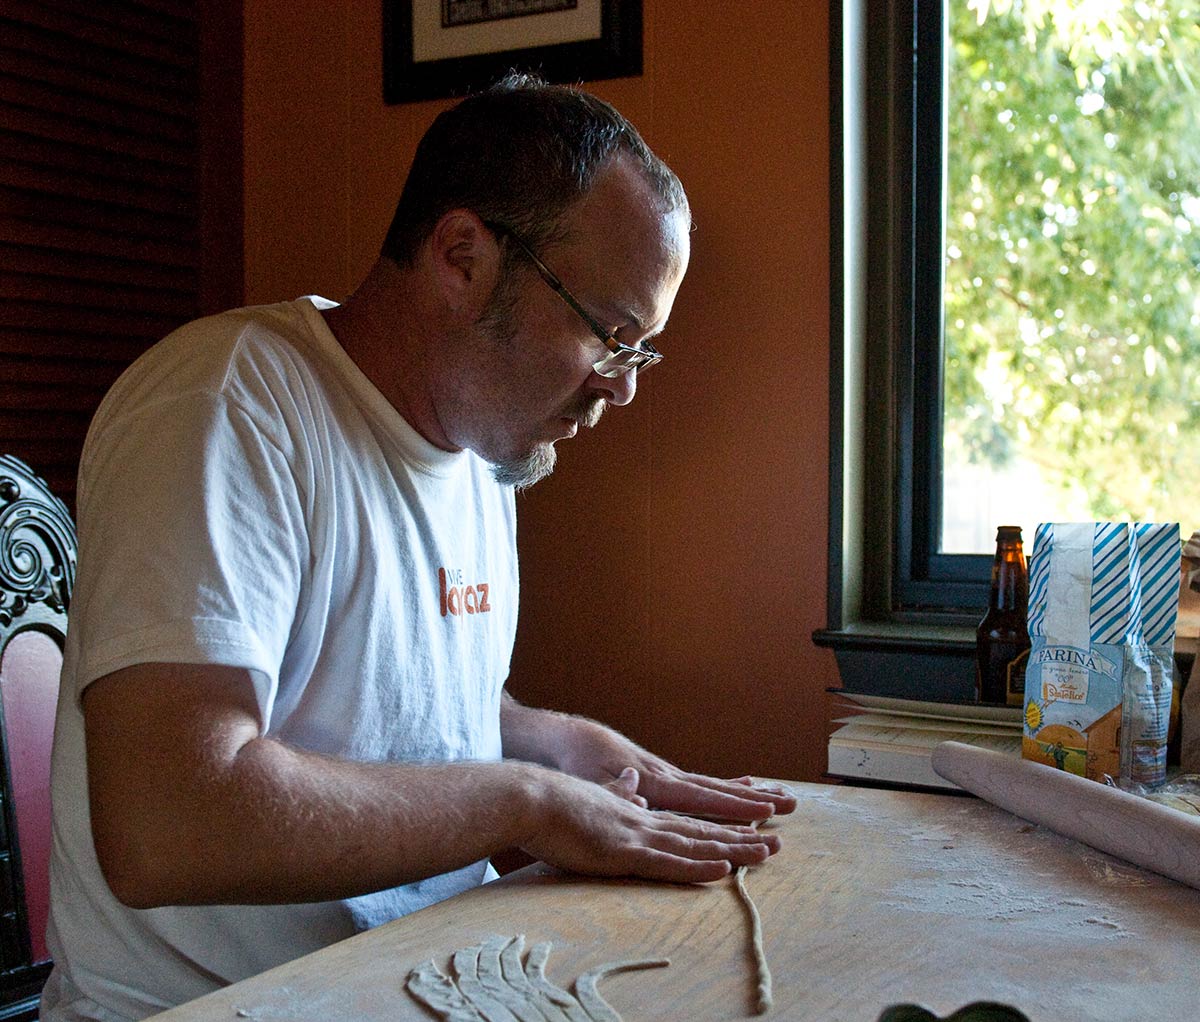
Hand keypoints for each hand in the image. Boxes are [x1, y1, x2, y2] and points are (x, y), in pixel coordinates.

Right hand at [519, 771, 780, 883]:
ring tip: (767, 851)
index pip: (688, 818)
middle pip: (702, 828)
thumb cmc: (553, 802)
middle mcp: (645, 817)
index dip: (721, 821)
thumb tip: (631, 784)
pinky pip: (667, 861)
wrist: (529, 795)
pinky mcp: (622, 849)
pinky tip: (722, 869)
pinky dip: (697, 865)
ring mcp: (636, 832)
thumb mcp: (593, 796)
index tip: (752, 823)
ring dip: (732, 847)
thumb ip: (616, 794)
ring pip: (694, 842)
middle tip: (778, 841)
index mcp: (638, 809)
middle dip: (741, 834)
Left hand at [556, 718, 797, 823]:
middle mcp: (669, 777)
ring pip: (715, 786)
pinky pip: (702, 784)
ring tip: (781, 797)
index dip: (734, 805)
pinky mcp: (664, 777)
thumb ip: (619, 793)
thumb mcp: (593, 780)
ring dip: (749, 793)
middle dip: (756, 799)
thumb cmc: (579, 765)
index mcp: (656, 782)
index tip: (765, 810)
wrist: (571, 740)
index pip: (702, 796)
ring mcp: (669, 775)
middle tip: (792, 803)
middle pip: (719, 789)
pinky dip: (727, 787)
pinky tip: (745, 788)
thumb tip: (646, 804)